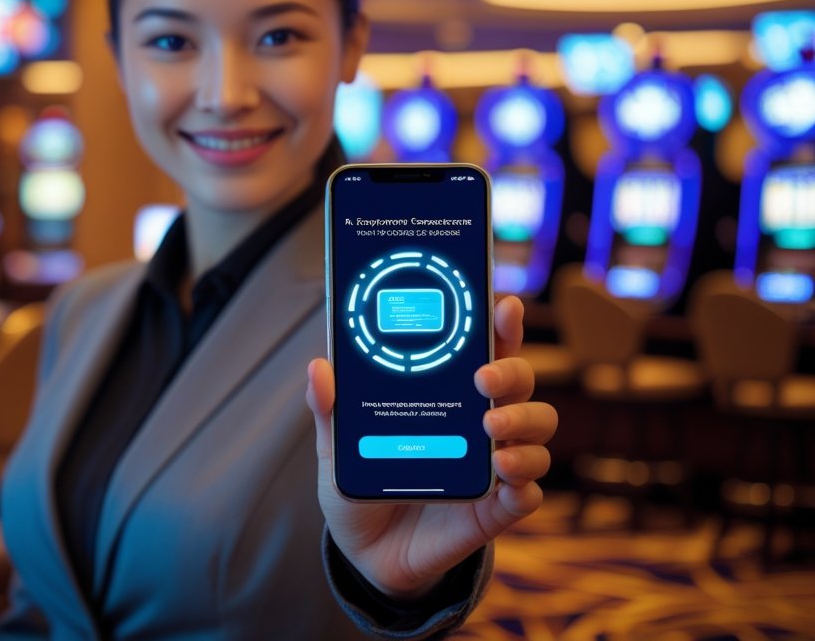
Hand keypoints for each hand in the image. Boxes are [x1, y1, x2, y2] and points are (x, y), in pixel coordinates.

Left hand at [305, 296, 556, 598]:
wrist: (367, 551)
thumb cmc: (364, 484)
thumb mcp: (338, 446)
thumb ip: (329, 410)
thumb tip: (318, 368)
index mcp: (448, 395)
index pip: (485, 350)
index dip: (501, 325)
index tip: (502, 306)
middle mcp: (479, 422)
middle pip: (520, 382)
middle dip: (511, 371)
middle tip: (482, 379)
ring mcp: (491, 465)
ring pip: (538, 430)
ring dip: (523, 423)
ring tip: (490, 430)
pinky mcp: (495, 509)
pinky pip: (529, 492)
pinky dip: (525, 481)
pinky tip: (504, 477)